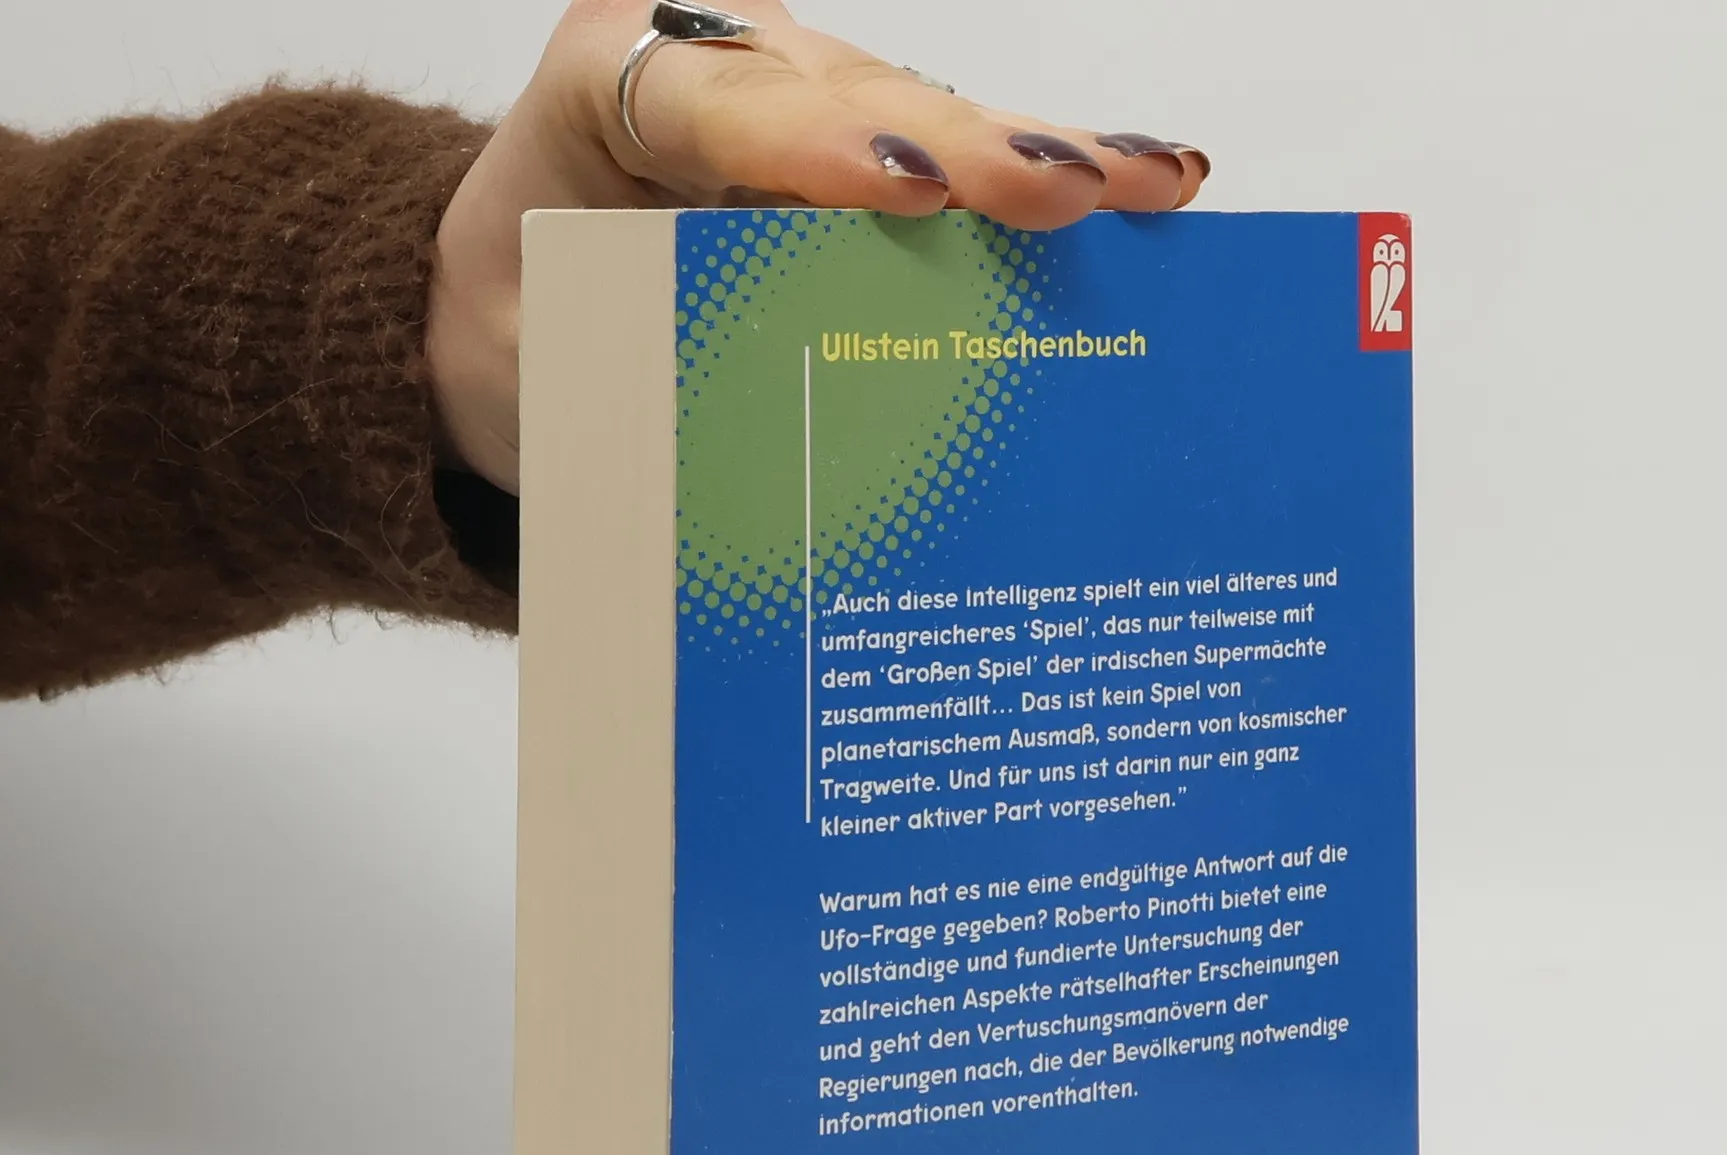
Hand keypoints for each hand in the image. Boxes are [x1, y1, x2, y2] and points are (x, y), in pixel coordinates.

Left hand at [428, 0, 1208, 491]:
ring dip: (1040, 161)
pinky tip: (1142, 184)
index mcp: (610, 89)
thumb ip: (630, 375)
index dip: (818, 146)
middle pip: (854, 101)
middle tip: (1068, 194)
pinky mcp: (853, 149)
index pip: (720, 107)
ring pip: (927, 120)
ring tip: (1151, 184)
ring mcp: (800, 100)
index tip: (907, 185)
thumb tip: (755, 452)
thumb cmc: (520, 327)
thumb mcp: (537, 364)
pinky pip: (950, 163)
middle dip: (966, 150)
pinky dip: (1041, 180)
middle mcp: (720, 65)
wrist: (510, 304)